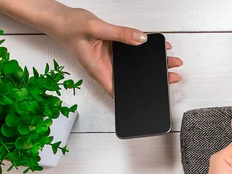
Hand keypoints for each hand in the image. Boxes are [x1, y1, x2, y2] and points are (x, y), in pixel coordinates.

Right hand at [48, 7, 181, 95]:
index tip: (154, 97)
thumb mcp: (96, 28)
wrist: (59, 18)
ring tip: (170, 62)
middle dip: (152, 79)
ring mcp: (110, 60)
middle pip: (132, 79)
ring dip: (151, 64)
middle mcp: (106, 68)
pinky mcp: (113, 50)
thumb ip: (120, 34)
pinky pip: (131, 52)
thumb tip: (141, 39)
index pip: (119, 91)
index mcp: (99, 70)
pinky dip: (143, 49)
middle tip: (172, 76)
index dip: (136, 97)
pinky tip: (155, 47)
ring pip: (134, 66)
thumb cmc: (69, 27)